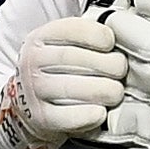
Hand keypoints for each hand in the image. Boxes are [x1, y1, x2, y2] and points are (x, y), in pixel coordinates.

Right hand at [2, 12, 133, 146]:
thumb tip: (121, 35)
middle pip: (73, 59)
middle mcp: (32, 63)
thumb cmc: (56, 71)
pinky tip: (101, 111)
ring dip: (103, 90)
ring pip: (72, 88)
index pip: (71, 29)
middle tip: (120, 71)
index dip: (98, 35)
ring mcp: (34, 91)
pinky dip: (90, 115)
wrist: (28, 104)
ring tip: (115, 92)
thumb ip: (84, 38)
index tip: (111, 44)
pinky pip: (69, 117)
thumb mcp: (60, 45)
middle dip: (107, 65)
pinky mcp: (41, 118)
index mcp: (40, 39)